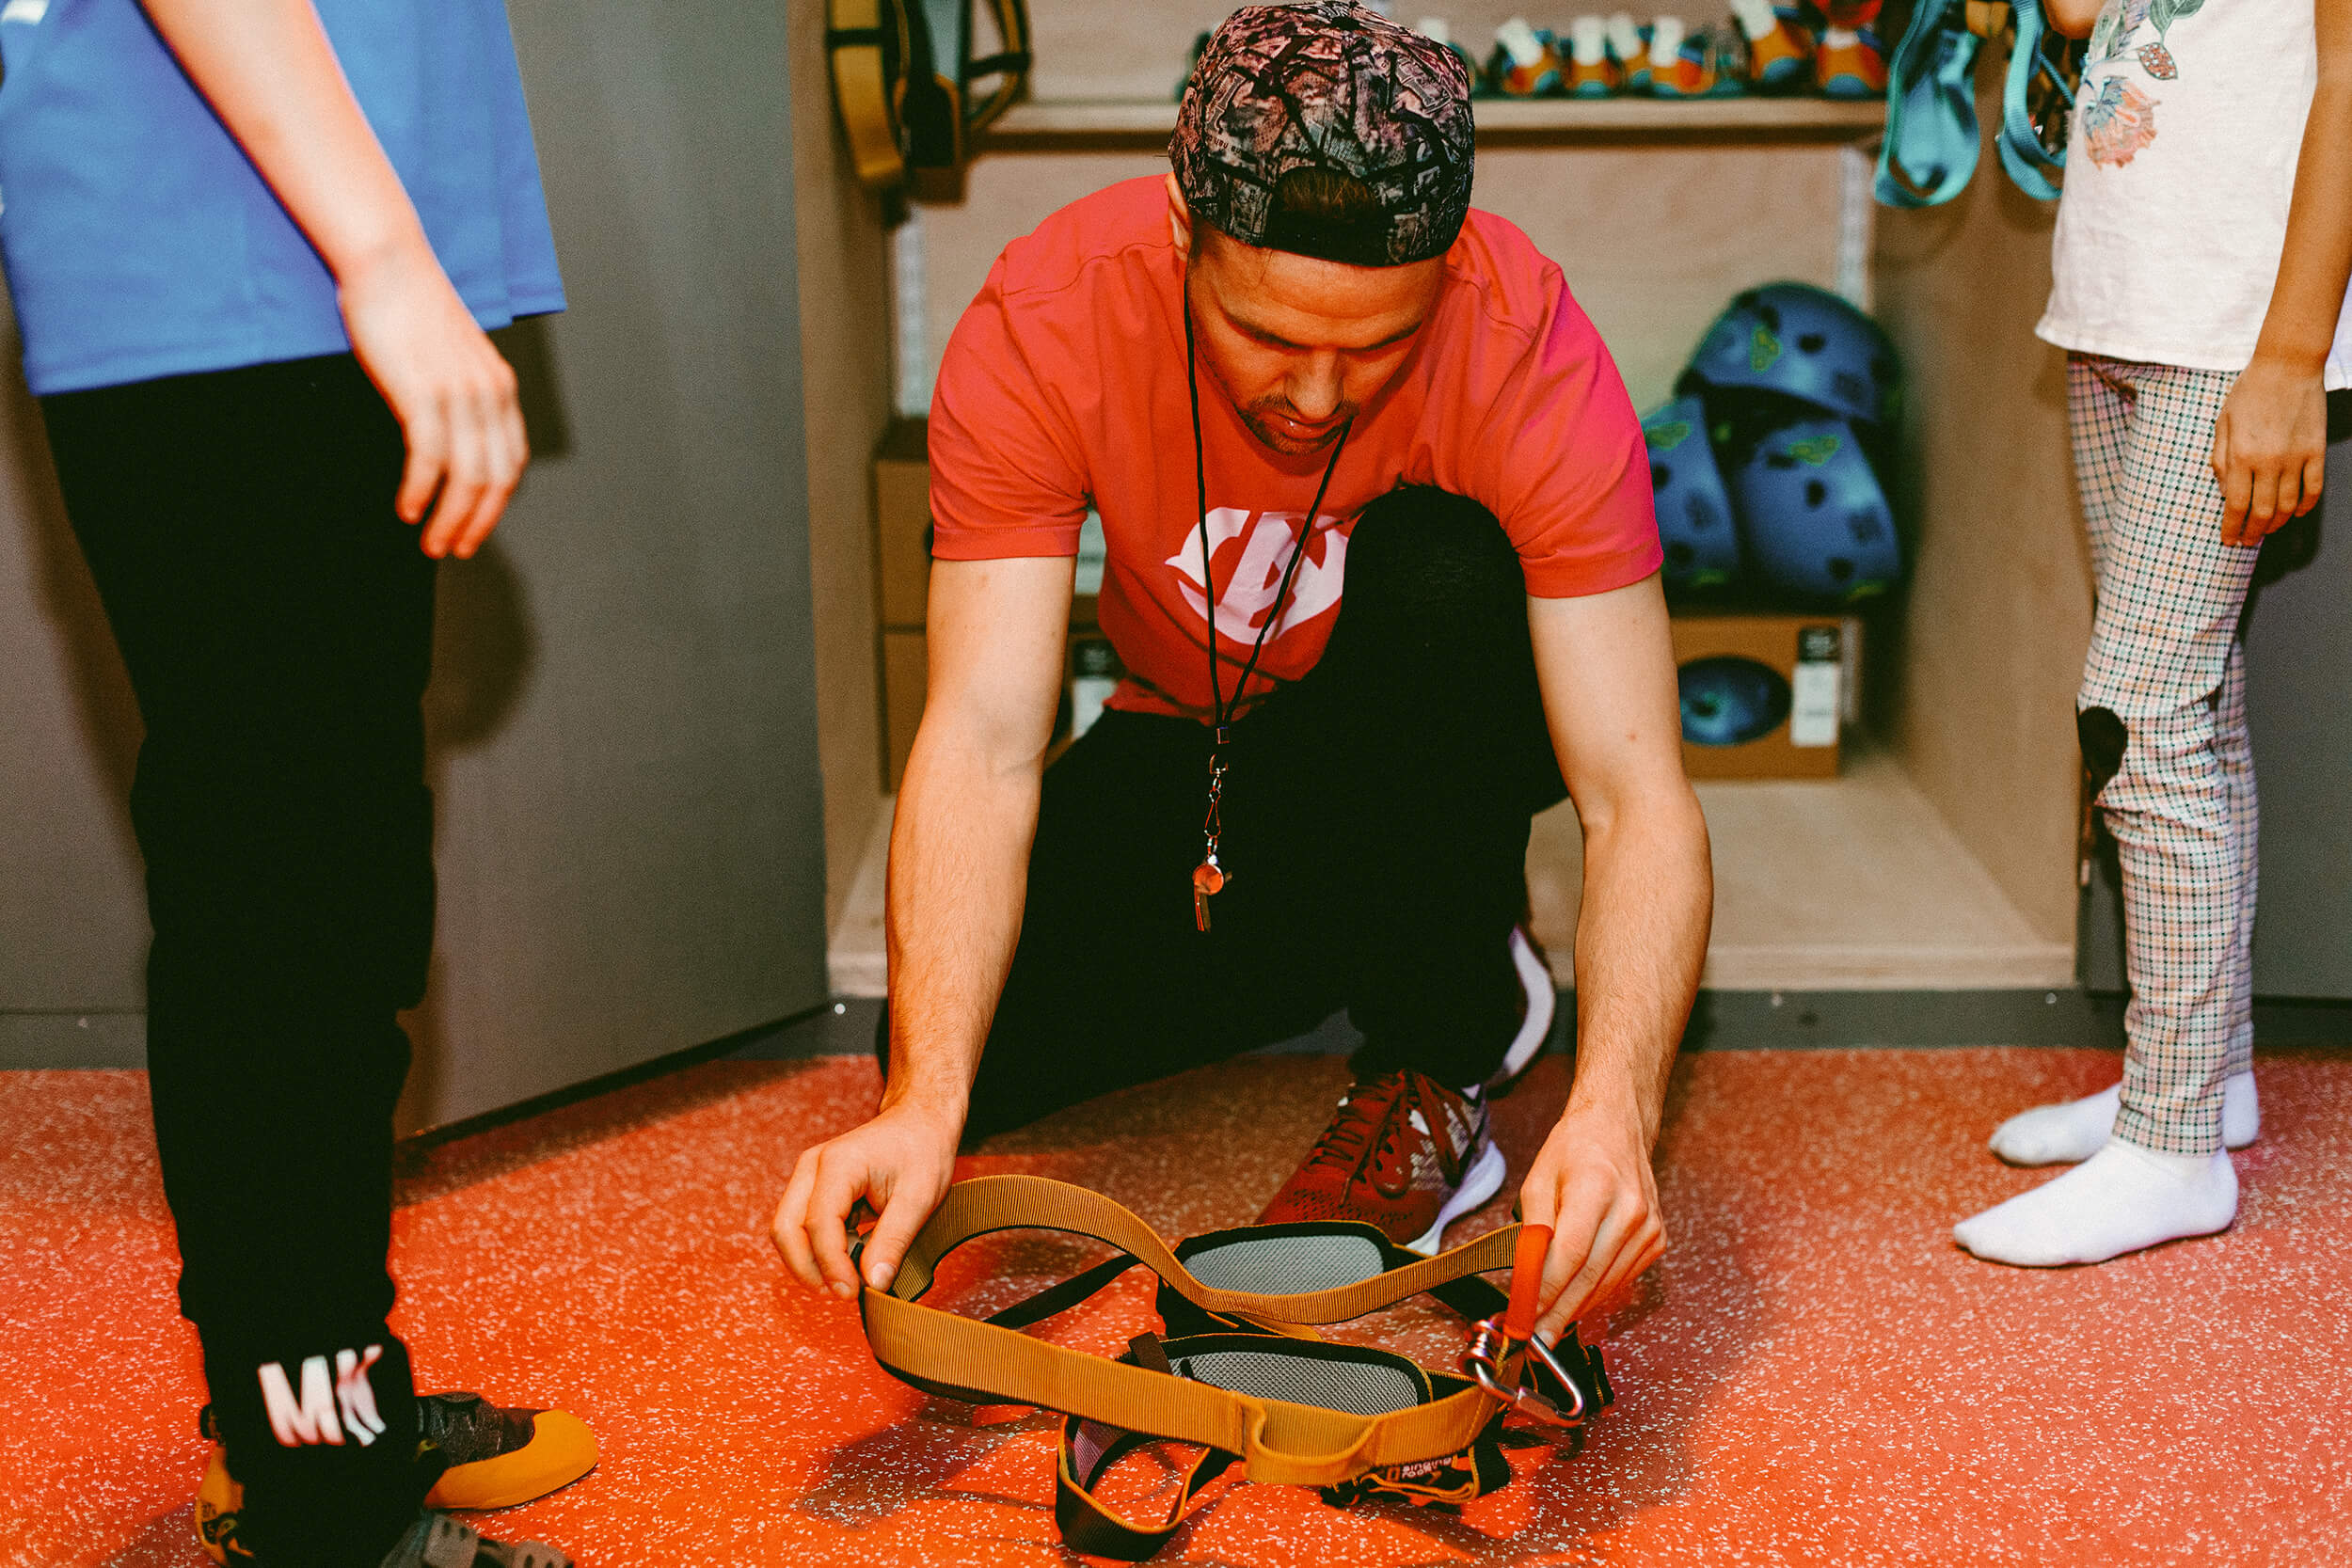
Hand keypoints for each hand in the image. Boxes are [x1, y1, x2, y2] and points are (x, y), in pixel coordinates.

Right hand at [337, 238, 528, 559]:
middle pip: (495, 480)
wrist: (389, 262)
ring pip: (467, 478)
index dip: (495, 504)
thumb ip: (459, 396)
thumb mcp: (450, 356)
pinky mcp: (423, 392)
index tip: (474, 527)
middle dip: (476, 523)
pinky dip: (420, 491)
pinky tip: (407, 509)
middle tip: (452, 548)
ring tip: (429, 541)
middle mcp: (490, 394)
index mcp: (500, 388)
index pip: (511, 463)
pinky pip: (430, 459)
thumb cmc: (410, 306)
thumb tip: (446, 438)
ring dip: (448, 518)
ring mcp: (460, 394)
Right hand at [773, 1097, 962, 1297]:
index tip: (853, 1293)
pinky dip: (820, 1251)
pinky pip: (801, 1228)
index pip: (818, 1225)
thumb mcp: (919, 1198)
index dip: (831, 1266)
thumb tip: (873, 1283)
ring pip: (788, 1232)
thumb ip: (894, 1241)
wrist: (920, 1122)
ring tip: (851, 1277)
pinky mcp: (813, 1189)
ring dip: (811, 1262)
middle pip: (786, 1230)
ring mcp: (808, 1177)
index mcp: (838, 1164)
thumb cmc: (922, 1151)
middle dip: (809, 1269)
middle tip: (845, 1293)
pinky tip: (851, 1258)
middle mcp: (812, 1168)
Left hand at [1518, 1104, 1664, 1346]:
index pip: (1570, 1254)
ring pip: (1607, 1285)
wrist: (1618, 1128)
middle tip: (1533, 1339)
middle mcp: (1630, 1210)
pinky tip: (1574, 1302)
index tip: (1524, 1318)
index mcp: (1597, 1187)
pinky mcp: (1656, 1241)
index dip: (1546, 1293)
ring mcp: (1649, 1228)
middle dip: (1558, 1314)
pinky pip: (1621, 1280)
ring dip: (1575, 1310)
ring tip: (1546, 1327)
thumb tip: (1525, 1280)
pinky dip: (1595, 1295)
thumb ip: (1533, 1231)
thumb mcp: (1537, 1180)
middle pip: (1590, 1277)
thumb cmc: (1575, 1150)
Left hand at [2212, 354, 2328, 546]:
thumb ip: (2221, 460)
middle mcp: (2269, 461)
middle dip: (2252, 533)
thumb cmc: (2248, 393)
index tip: (2228, 540)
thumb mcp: (2222, 424)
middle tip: (2247, 541)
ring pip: (2288, 505)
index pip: (2235, 506)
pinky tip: (2295, 513)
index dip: (2231, 528)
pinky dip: (2305, 506)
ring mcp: (2296, 458)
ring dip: (2276, 523)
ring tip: (2266, 530)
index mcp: (2241, 456)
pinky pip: (2314, 488)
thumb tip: (2225, 493)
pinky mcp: (2316, 451)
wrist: (2287, 366)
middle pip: (2262, 512)